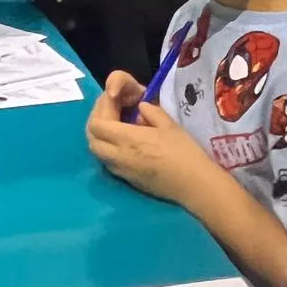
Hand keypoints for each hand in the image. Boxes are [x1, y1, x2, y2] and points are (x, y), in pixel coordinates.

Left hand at [87, 71, 216, 203]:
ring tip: (114, 127)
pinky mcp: (127, 180)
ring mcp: (120, 170)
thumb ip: (151, 112)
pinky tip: (122, 144)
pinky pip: (107, 162)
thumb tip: (139, 107)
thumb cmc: (185, 152)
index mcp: (127, 139)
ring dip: (100, 137)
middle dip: (96, 123)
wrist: (195, 185)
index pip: (97, 124)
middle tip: (110, 112)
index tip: (113, 101)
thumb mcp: (169, 125)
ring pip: (97, 152)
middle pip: (91, 138)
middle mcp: (118, 155)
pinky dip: (107, 150)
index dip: (100, 109)